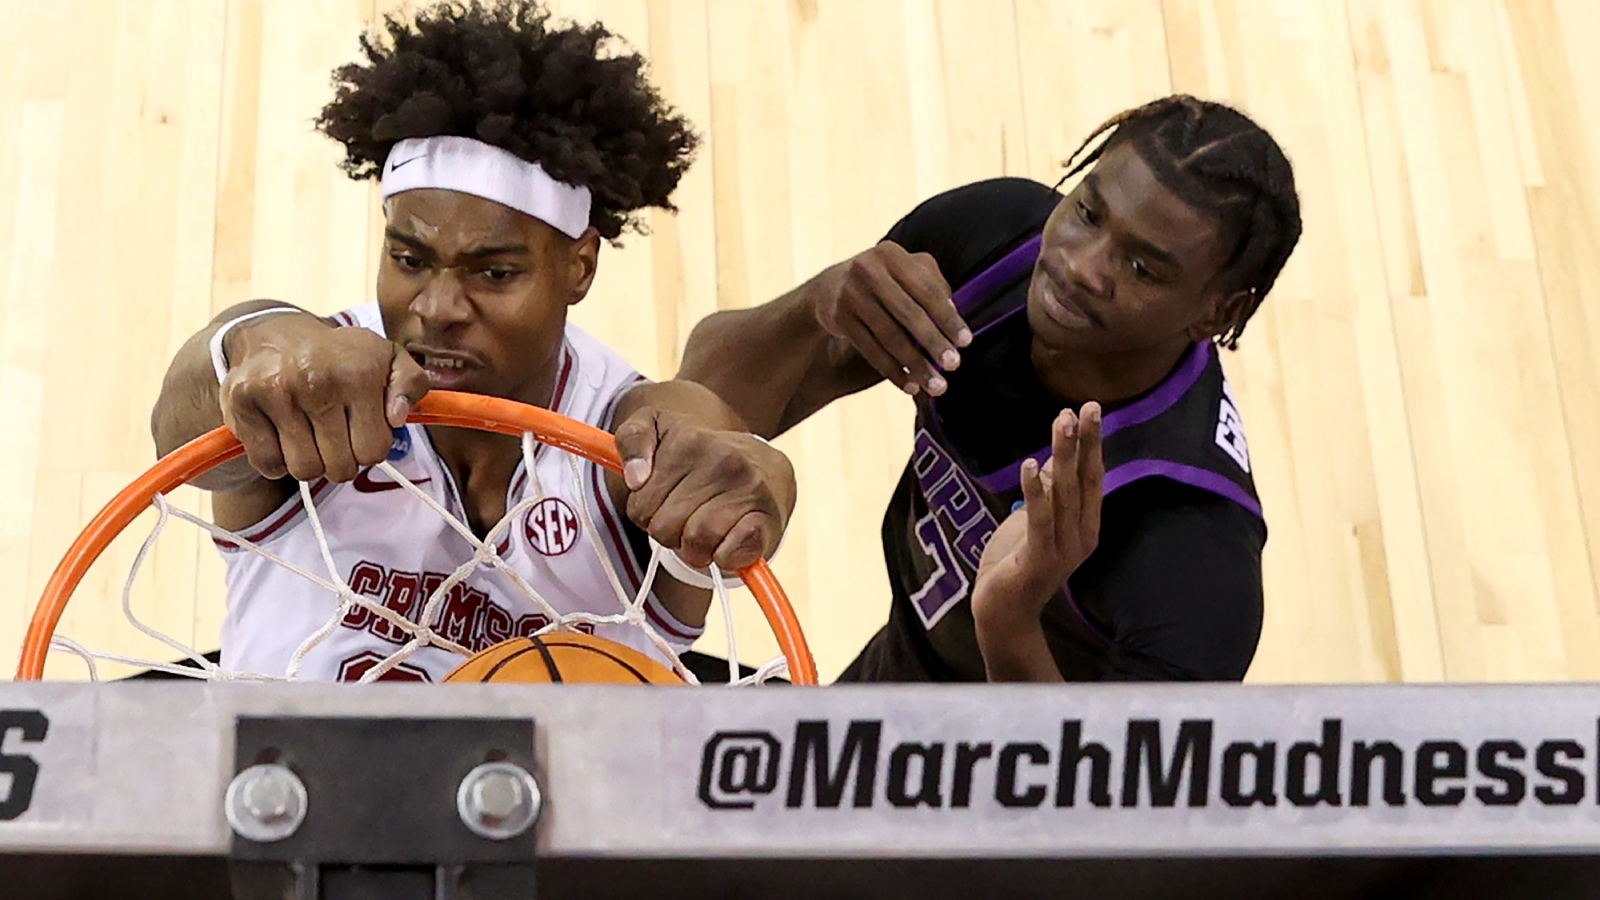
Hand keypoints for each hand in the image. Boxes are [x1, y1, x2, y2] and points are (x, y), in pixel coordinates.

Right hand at [219, 313, 429, 481]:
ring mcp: (276, 392)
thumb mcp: (389, 359)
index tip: (362, 431)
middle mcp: (316, 381)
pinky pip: (268, 464)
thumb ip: (411, 384)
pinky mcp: (242, 402)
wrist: (276, 335)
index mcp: (358, 373)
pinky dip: (277, 461)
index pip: (373, 451)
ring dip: (310, 463)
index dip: (370, 449)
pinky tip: (282, 437)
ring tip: (310, 436)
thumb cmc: (342, 358)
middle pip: (339, 468)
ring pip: (303, 470)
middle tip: (335, 438)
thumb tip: (398, 417)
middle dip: (341, 461)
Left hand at [613, 407, 794, 570]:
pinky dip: (723, 559)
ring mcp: (748, 489)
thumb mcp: (658, 430)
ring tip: (706, 532)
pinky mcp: (767, 519)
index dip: (648, 513)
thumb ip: (632, 440)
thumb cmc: (702, 458)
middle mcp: (722, 460)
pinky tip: (728, 543)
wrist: (768, 467)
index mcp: (689, 440)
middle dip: (671, 533)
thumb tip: (636, 479)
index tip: (666, 499)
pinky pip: (727, 555)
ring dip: (696, 550)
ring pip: (695, 543)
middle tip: (688, 518)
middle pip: (664, 529)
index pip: (640, 507)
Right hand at [815, 241, 970, 396]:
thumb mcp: (905, 272)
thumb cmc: (884, 281)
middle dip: (934, 342)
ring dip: (916, 365)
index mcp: (892, 255)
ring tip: (936, 385)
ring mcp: (851, 294)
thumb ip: (932, 287)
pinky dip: (893, 371)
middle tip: (954, 365)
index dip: (948, 317)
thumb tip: (953, 316)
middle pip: (908, 314)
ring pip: (889, 336)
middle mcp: (869, 270)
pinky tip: (910, 385)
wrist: (830, 288)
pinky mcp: (839, 318)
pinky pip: (871, 350)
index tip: (966, 342)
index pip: (927, 289)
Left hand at [972, 403, 1104, 633]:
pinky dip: (1034, 491)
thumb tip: (1050, 460)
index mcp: (1085, 525)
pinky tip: (1029, 464)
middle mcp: (1081, 536)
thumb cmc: (1016, 564)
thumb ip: (1045, 495)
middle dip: (1086, 441)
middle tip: (1087, 406)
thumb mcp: (1031, 521)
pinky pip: (1038, 519)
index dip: (1093, 444)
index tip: (1091, 409)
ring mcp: (1063, 549)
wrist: (1003, 613)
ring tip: (1061, 422)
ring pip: (1064, 494)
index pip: (1093, 478)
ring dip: (1062, 455)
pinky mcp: (1039, 559)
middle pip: (1085, 480)